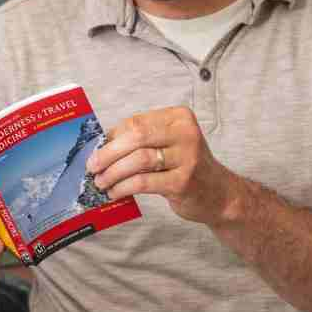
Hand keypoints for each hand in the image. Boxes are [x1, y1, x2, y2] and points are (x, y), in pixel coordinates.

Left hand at [86, 106, 239, 227]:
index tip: (96, 150)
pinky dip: (123, 187)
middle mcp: (186, 133)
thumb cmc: (186, 166)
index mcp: (179, 117)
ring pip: (138, 160)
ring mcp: (187, 158)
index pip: (136, 122)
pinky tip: (115, 193)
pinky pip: (143, 182)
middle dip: (108, 153)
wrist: (220, 194)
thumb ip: (141, 140)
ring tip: (101, 182)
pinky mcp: (183, 182)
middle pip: (136, 137)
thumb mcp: (168, 144)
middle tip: (92, 166)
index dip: (112, 137)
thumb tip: (101, 144)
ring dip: (113, 172)